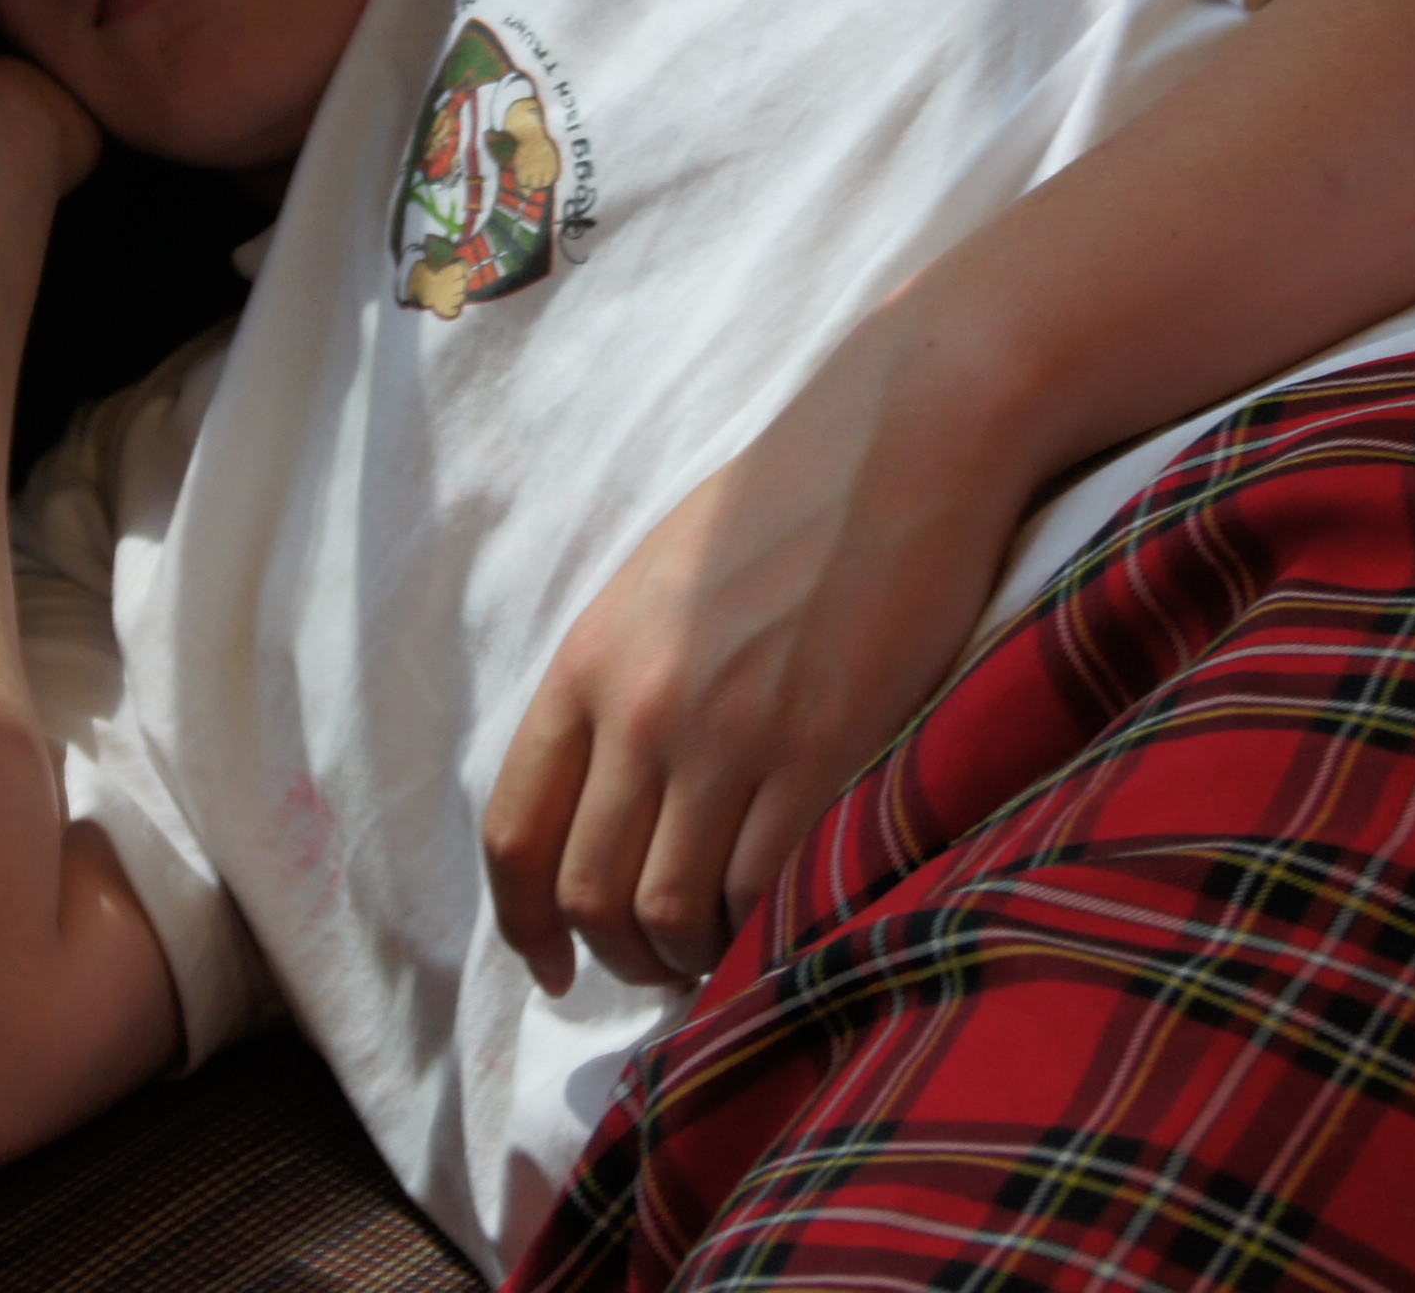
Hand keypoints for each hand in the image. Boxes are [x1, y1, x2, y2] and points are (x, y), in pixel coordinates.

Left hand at [480, 314, 1027, 992]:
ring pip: (672, 911)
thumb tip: (606, 806)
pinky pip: (767, 892)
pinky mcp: (825, 752)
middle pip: (589, 893)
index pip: (515, 832)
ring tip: (725, 950)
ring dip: (691, 958)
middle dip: (618, 955)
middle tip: (663, 962)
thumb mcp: (655, 586)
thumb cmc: (782, 508)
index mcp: (589, 663)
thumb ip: (617, 689)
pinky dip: (766, 935)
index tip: (551, 969)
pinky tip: (785, 924)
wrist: (899, 445)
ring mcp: (732, 736)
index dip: (525, 926)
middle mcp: (643, 709)